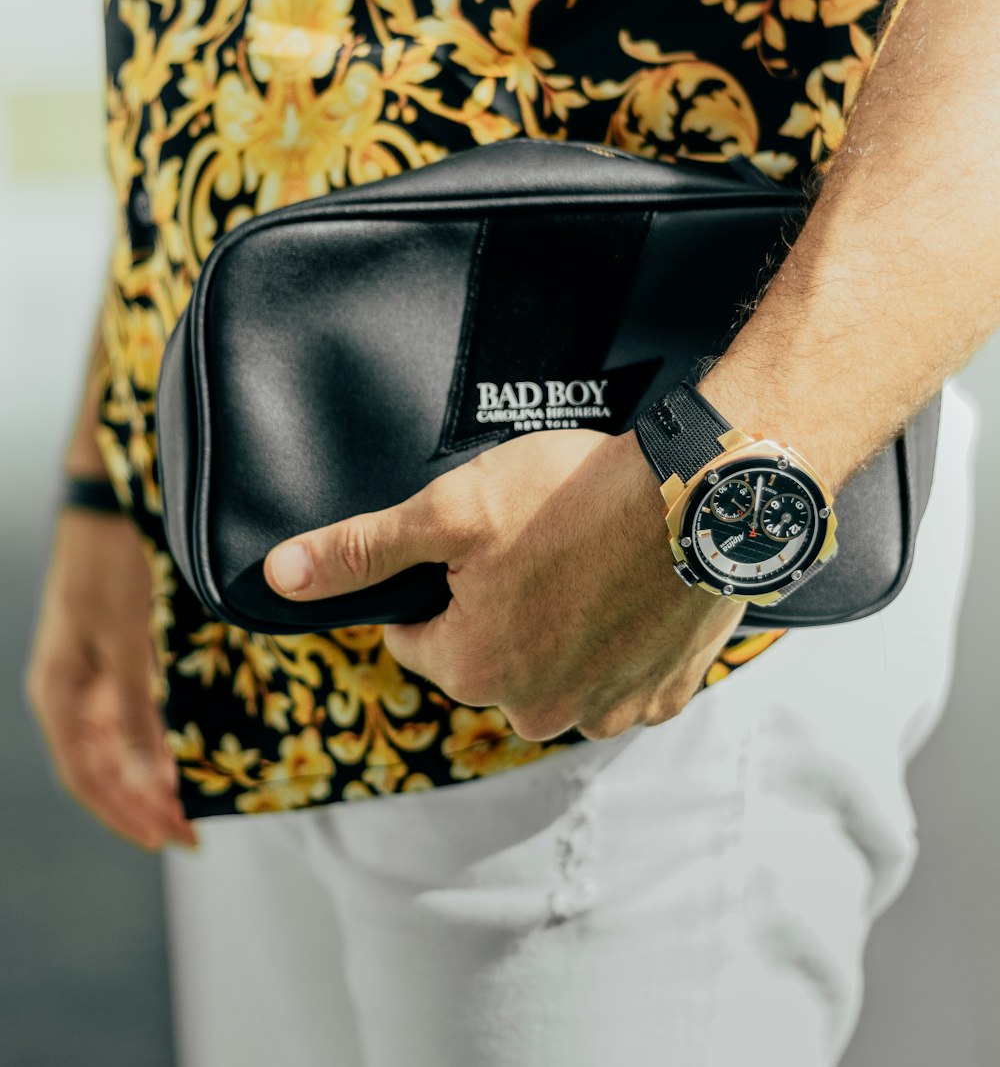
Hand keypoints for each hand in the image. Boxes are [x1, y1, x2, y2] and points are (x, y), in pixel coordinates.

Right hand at [25, 507, 197, 850]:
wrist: (113, 502)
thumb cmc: (112, 568)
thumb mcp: (128, 641)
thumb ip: (140, 712)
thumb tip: (152, 784)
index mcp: (59, 695)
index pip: (88, 778)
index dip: (127, 814)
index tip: (170, 839)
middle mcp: (69, 691)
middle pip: (101, 768)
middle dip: (141, 804)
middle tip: (190, 832)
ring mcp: (90, 673)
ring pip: (114, 745)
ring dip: (146, 777)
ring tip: (189, 803)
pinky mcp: (113, 654)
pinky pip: (128, 714)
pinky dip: (152, 740)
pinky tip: (180, 751)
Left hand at [263, 429, 745, 741]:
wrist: (705, 496)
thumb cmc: (575, 495)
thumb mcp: (452, 508)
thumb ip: (363, 549)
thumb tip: (277, 578)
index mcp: (475, 670)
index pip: (416, 638)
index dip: (434, 585)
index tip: (474, 544)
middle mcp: (539, 710)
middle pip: (486, 658)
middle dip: (496, 607)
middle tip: (534, 541)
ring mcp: (610, 710)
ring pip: (554, 670)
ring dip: (558, 628)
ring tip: (585, 559)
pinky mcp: (666, 694)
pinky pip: (620, 676)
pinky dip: (617, 641)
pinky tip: (628, 589)